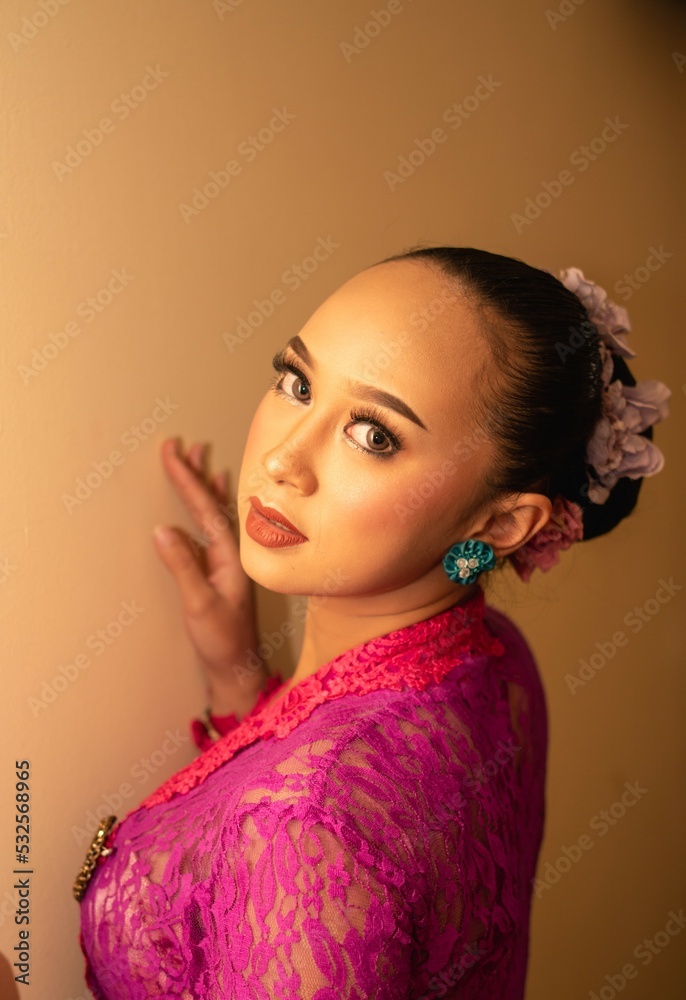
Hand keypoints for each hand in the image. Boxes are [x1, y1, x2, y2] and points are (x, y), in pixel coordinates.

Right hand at [152, 438, 267, 715]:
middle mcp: (232, 552)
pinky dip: (211, 504)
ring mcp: (228, 559)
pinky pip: (215, 526)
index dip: (187, 480)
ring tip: (198, 456)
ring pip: (214, 511)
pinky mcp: (222, 569)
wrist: (238, 668)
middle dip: (194, 473)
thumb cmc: (222, 640)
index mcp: (229, 555)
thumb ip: (183, 567)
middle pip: (211, 503)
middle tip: (179, 444)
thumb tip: (162, 530)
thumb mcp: (199, 605)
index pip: (205, 508)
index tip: (172, 453)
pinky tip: (215, 493)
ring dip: (204, 483)